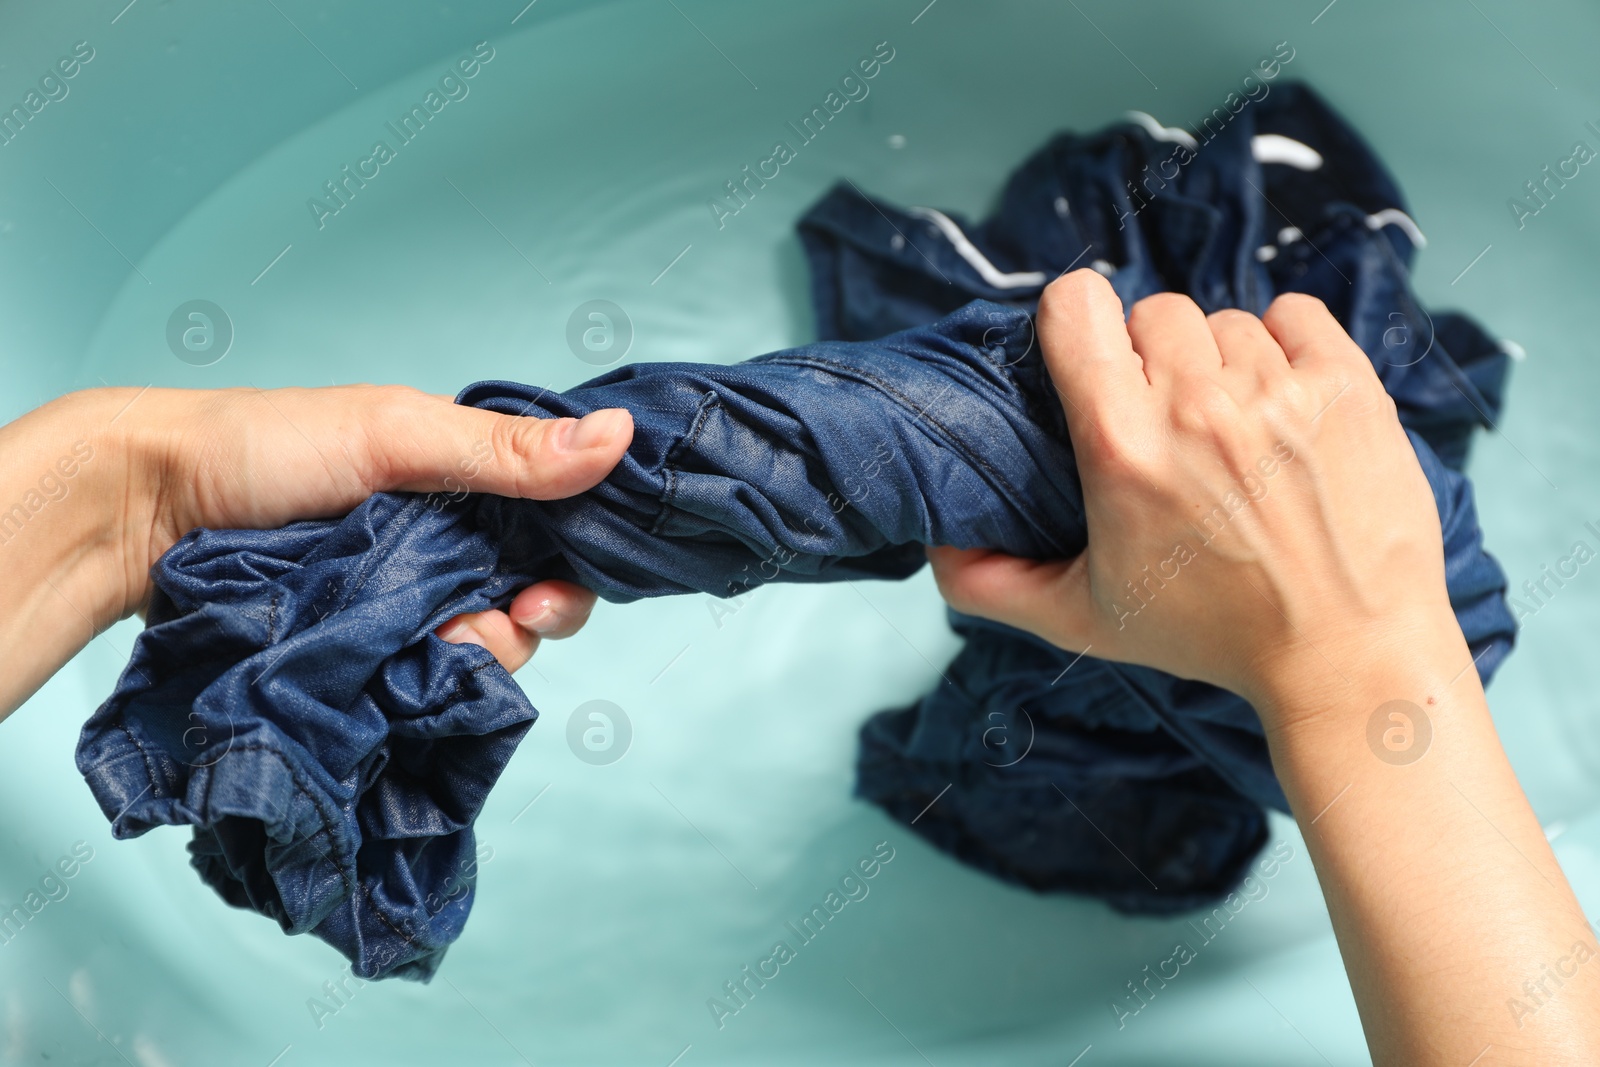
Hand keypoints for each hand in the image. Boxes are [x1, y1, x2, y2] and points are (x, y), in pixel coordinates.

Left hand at [0, 385, 631, 715]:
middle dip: (524, 621)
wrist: (146, 515)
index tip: (551, 592)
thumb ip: (507, 452)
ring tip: (428, 645)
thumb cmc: (265, 448)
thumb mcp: (397, 436)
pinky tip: (402, 675)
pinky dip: (426, 683)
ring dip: (473, 655)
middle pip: (527, 599)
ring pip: (481, 648)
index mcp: (461, 479)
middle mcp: (442, 544)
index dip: (571, 565)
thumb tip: (619, 437)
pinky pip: (424, 680)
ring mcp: (402, 602)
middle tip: (493, 624)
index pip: (553, 528)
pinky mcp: (365, 650)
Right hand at [926, 269, 1458, 719]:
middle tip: (1170, 421)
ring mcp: (1281, 391)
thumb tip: (936, 545)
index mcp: (1123, 446)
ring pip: (1225, 321)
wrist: (1347, 656)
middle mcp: (1198, 406)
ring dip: (1221, 362)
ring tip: (1235, 428)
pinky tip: (1283, 399)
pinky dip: (1287, 343)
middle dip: (1153, 358)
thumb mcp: (1084, 620)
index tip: (1092, 359)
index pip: (1076, 305)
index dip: (1076, 321)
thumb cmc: (1213, 636)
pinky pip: (1297, 314)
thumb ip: (993, 584)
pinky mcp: (1349, 387)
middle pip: (1153, 311)